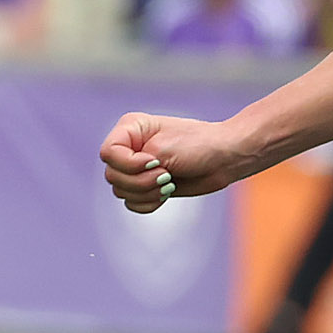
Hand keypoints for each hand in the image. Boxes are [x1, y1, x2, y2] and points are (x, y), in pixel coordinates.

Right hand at [100, 112, 240, 212]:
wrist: (224, 159)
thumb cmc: (198, 146)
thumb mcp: (162, 150)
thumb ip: (133, 164)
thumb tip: (118, 186)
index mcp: (130, 129)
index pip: (107, 153)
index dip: (128, 164)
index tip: (155, 162)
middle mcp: (129, 147)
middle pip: (112, 176)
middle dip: (140, 182)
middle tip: (167, 176)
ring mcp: (137, 168)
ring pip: (120, 192)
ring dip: (146, 193)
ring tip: (169, 183)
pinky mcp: (147, 186)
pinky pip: (132, 204)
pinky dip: (148, 203)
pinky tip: (166, 194)